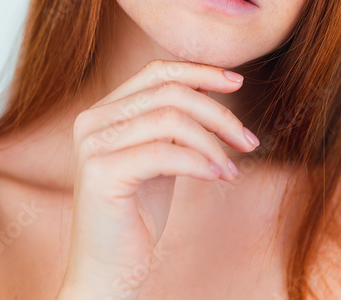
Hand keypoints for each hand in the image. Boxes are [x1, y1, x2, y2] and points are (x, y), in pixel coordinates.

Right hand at [58, 59, 259, 298]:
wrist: (107, 268)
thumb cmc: (137, 213)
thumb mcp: (160, 156)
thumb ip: (173, 122)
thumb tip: (210, 85)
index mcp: (103, 111)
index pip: (156, 72)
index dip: (200, 72)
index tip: (238, 82)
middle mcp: (91, 121)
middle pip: (169, 92)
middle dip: (218, 113)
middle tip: (248, 141)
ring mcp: (92, 145)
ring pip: (170, 119)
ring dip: (213, 142)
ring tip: (231, 168)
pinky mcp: (100, 173)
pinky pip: (164, 153)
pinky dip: (199, 161)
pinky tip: (217, 177)